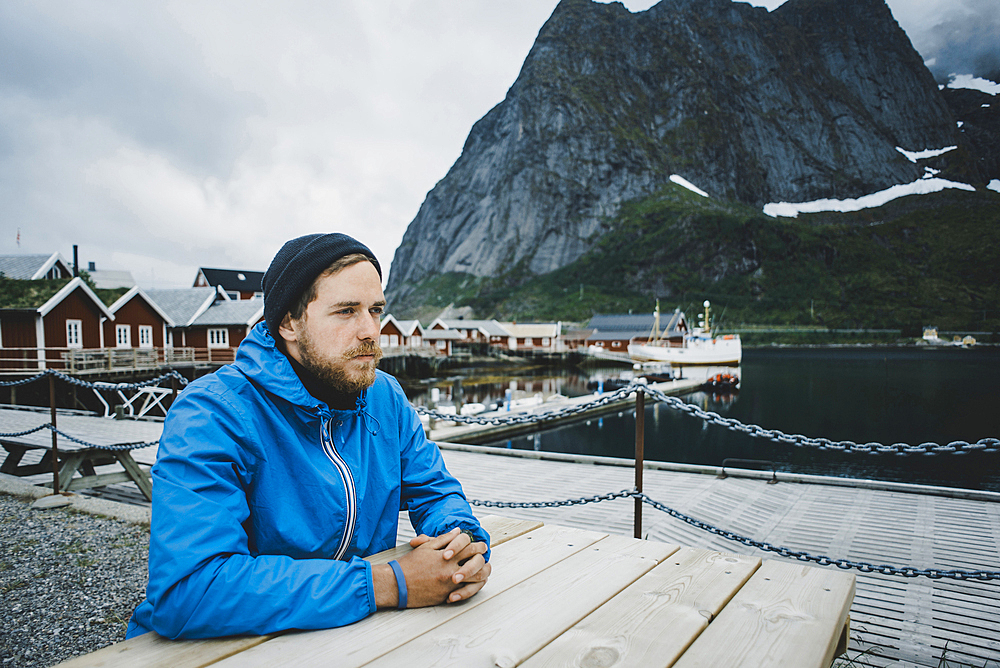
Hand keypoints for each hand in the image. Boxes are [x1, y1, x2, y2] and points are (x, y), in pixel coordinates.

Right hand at [374, 528, 490, 607]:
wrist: (396, 585)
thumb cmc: (409, 565)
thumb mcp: (426, 548)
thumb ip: (444, 539)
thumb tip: (458, 531)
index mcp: (447, 556)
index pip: (470, 547)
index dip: (478, 546)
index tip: (481, 546)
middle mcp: (451, 570)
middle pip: (477, 563)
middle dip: (483, 559)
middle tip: (485, 558)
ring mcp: (450, 585)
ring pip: (476, 580)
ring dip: (482, 575)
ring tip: (483, 572)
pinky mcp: (446, 596)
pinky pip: (465, 593)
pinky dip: (471, 588)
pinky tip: (472, 584)